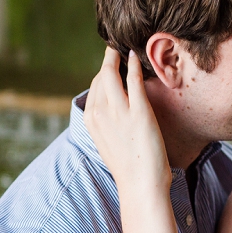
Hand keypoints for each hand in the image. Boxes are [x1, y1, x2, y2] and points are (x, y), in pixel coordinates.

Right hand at [84, 49, 171, 197]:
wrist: (140, 184)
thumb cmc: (129, 167)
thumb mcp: (108, 142)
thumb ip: (107, 123)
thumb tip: (112, 111)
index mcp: (91, 120)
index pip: (95, 86)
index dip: (103, 72)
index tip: (111, 62)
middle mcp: (100, 113)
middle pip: (101, 76)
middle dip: (108, 60)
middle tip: (116, 49)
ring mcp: (118, 112)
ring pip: (112, 74)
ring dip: (118, 57)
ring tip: (124, 48)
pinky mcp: (138, 112)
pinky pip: (133, 80)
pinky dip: (133, 65)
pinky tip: (136, 57)